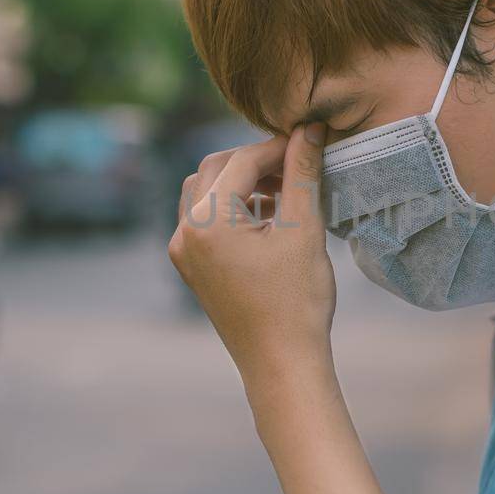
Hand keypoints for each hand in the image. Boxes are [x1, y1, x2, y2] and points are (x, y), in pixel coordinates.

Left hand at [168, 126, 335, 380]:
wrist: (282, 364)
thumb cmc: (297, 302)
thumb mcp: (303, 230)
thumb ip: (302, 173)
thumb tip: (309, 129)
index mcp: (207, 222)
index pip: (242, 161)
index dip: (278, 146)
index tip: (310, 141)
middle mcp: (184, 233)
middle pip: (216, 168)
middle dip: (256, 160)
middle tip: (296, 162)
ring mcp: (183, 252)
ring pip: (206, 191)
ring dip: (242, 181)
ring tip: (284, 188)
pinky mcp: (192, 267)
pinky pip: (205, 219)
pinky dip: (233, 207)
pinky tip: (269, 215)